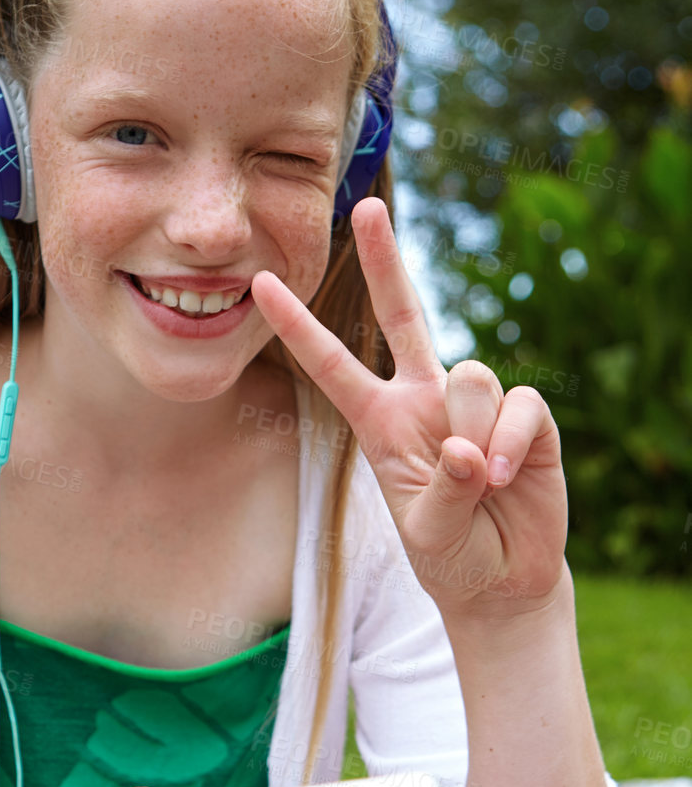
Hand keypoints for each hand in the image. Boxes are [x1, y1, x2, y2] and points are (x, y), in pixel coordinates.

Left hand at [251, 197, 568, 620]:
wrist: (506, 578)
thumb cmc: (451, 555)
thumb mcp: (428, 533)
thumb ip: (441, 491)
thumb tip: (468, 446)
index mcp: (379, 422)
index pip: (332, 365)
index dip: (299, 326)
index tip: (262, 283)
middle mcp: (423, 399)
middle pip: (404, 314)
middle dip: (385, 260)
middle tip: (365, 207)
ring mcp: (475, 402)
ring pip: (472, 376)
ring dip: (475, 433)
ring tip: (481, 485)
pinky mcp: (524, 414)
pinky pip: (518, 404)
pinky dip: (510, 442)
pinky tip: (505, 477)